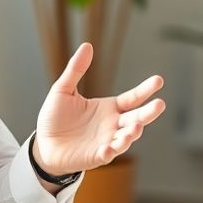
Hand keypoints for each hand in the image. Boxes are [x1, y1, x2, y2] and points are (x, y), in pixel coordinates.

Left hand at [33, 43, 164, 175]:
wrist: (43, 144)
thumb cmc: (55, 118)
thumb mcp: (63, 90)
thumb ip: (76, 70)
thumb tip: (87, 45)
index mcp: (109, 108)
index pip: (132, 98)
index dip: (145, 90)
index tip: (159, 80)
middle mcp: (112, 125)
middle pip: (136, 118)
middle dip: (149, 113)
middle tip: (160, 104)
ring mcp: (106, 142)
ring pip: (126, 138)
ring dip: (132, 134)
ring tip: (136, 127)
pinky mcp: (96, 156)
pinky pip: (107, 155)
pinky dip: (110, 151)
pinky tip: (110, 148)